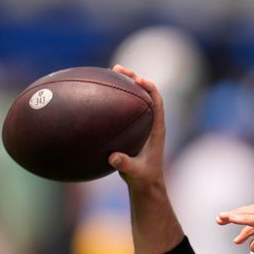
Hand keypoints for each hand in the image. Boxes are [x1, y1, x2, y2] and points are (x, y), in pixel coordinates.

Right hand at [108, 65, 165, 190]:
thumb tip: (113, 157)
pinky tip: (96, 96)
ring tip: (109, 72)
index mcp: (157, 129)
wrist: (145, 184)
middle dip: (133, 78)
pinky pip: (123, 109)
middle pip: (145, 93)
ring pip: (134, 99)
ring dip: (124, 85)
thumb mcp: (135, 173)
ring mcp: (142, 125)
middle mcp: (151, 123)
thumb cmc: (143, 178)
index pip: (157, 101)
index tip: (137, 79)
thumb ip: (126, 165)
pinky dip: (113, 100)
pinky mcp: (132, 129)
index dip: (149, 87)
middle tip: (118, 68)